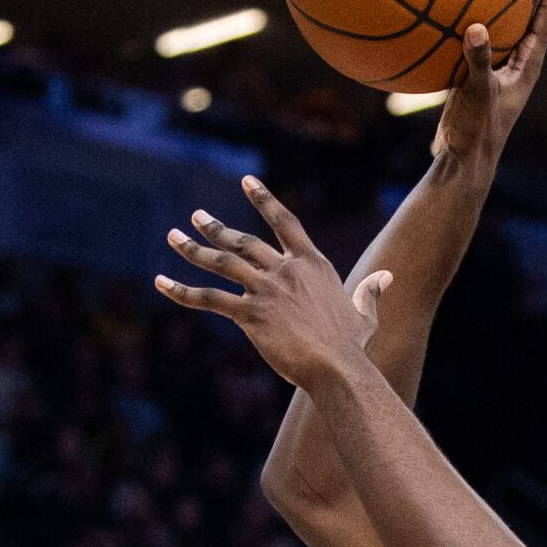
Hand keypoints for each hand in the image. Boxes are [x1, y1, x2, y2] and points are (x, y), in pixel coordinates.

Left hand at [157, 177, 389, 391]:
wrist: (337, 365)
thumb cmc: (352, 345)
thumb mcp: (365, 313)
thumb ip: (370, 291)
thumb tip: (386, 277)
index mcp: (312, 264)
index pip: (285, 222)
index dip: (264, 199)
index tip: (247, 182)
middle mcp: (285, 269)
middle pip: (243, 241)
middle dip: (216, 227)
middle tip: (197, 217)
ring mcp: (265, 289)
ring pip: (221, 262)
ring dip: (193, 248)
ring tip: (174, 236)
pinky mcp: (249, 314)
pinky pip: (208, 298)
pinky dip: (181, 290)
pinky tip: (161, 282)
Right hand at [435, 0, 546, 164]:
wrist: (464, 162)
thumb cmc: (477, 132)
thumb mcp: (476, 95)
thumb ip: (477, 62)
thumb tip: (476, 27)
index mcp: (529, 62)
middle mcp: (519, 59)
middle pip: (534, 8)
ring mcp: (499, 66)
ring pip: (507, 21)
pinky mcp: (478, 72)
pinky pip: (477, 34)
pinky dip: (469, 15)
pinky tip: (446, 0)